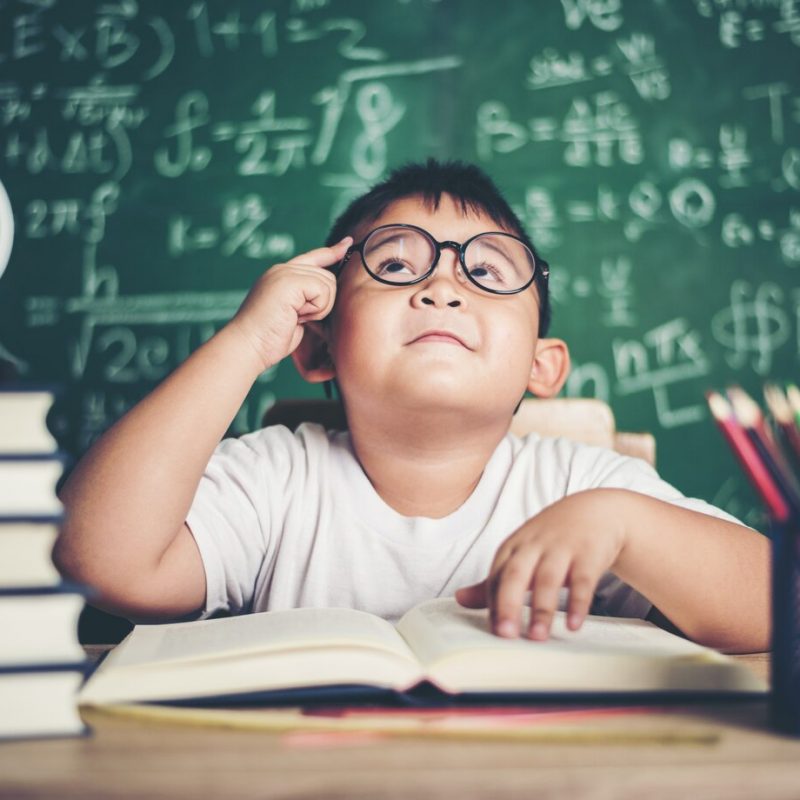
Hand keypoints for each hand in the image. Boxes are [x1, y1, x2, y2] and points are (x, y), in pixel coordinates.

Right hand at [227, 237, 351, 372]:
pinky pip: (323, 291)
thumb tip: (327, 293)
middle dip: (322, 303)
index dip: (332, 252)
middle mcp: (282, 269)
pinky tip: (297, 317)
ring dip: (319, 308)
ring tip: (295, 317)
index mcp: (281, 275)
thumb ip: (305, 298)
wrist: (248, 345)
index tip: (347, 243)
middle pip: (327, 275)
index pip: (313, 257)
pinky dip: (316, 309)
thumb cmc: (268, 338)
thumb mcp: (292, 314)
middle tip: (298, 317)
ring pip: (328, 283)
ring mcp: (285, 272)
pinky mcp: (290, 281)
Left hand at [455, 490, 628, 640]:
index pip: (496, 577)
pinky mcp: (588, 554)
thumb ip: (494, 581)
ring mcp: (561, 548)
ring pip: (548, 579)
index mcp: (513, 548)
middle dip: (509, 604)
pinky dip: (578, 603)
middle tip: (505, 635)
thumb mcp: (520, 555)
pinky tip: (573, 626)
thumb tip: (459, 599)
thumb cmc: (552, 540)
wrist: (595, 512)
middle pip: (515, 574)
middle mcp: (534, 546)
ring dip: (542, 609)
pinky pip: (582, 580)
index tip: (493, 633)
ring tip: (538, 637)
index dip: (493, 604)